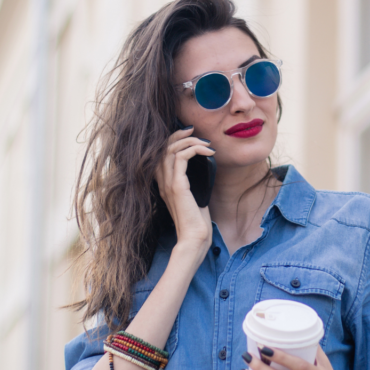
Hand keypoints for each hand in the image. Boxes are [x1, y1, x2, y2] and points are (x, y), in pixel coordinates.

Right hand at [156, 126, 212, 253]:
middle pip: (163, 147)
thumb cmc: (196, 220)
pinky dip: (195, 150)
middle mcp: (162, 181)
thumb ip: (193, 181)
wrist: (194, 237)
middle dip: (180, 135)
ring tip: (206, 144)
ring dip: (190, 141)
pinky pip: (181, 157)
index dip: (173, 139)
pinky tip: (208, 152)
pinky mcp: (176, 186)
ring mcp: (167, 183)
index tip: (191, 135)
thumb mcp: (195, 195)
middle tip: (196, 132)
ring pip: (172, 149)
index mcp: (163, 183)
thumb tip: (205, 165)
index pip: (161, 153)